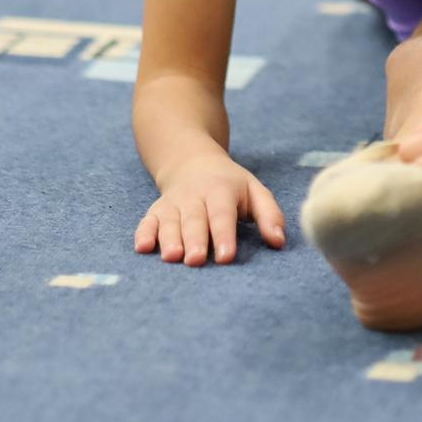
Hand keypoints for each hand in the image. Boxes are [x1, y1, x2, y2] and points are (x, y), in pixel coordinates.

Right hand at [136, 153, 286, 265]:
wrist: (192, 161)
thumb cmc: (230, 185)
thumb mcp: (254, 191)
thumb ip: (269, 215)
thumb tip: (279, 241)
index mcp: (221, 191)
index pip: (222, 214)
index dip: (224, 235)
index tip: (226, 256)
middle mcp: (194, 197)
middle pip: (194, 220)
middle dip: (194, 240)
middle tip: (196, 260)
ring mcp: (173, 203)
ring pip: (169, 221)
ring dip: (168, 239)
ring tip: (172, 257)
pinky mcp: (156, 210)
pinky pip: (147, 221)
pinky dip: (143, 233)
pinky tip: (142, 247)